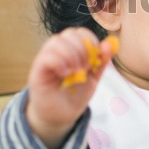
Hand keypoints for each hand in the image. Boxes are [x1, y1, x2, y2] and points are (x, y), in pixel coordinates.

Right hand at [26, 27, 114, 148]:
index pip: (80, 32)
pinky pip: (46, 57)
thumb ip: (101, 61)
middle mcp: (57, 51)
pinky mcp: (37, 71)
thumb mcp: (94, 77)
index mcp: (71, 49)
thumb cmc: (75, 94)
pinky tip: (66, 74)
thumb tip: (111, 44)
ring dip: (72, 55)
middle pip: (69, 34)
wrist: (62, 116)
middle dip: (83, 49)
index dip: (91, 40)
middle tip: (86, 67)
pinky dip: (60, 63)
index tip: (96, 57)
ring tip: (77, 72)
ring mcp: (45, 59)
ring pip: (56, 41)